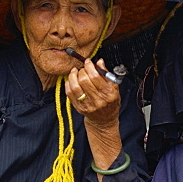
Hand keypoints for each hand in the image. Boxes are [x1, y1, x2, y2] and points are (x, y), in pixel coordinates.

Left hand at [66, 57, 122, 174]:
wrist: (104, 120)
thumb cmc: (110, 102)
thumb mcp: (114, 88)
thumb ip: (106, 74)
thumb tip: (99, 61)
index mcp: (109, 94)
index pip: (95, 76)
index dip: (89, 66)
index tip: (88, 62)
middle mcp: (98, 100)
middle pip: (84, 80)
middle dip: (81, 71)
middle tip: (82, 69)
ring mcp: (88, 105)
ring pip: (75, 87)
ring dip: (73, 76)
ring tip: (74, 72)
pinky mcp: (80, 108)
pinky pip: (70, 94)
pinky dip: (68, 84)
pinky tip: (71, 80)